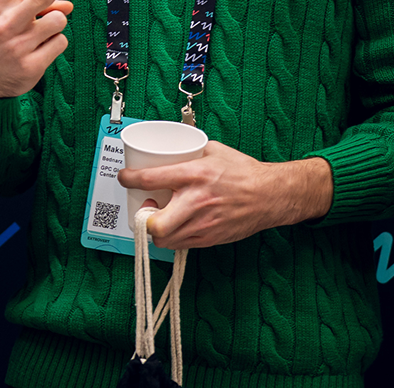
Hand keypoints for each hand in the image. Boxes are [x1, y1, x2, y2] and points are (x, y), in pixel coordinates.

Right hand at [0, 0, 79, 98]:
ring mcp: (19, 46)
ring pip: (59, 20)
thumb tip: (68, 6)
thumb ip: (36, 4)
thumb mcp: (7, 15)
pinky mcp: (32, 65)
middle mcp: (8, 22)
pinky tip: (39, 51)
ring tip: (39, 33)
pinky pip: (61, 42)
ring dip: (56, 23)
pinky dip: (55, 44)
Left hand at [117, 141, 332, 249]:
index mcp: (195, 175)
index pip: (152, 179)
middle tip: (145, 206)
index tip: (124, 177)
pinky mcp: (209, 239)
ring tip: (159, 216)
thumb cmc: (242, 171)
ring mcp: (203, 224)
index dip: (130, 179)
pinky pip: (180, 245)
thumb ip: (189, 153)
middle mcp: (196, 202)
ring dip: (156, 229)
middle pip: (155, 224)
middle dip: (142, 218)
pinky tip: (177, 224)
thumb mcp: (213, 151)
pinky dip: (173, 237)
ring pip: (164, 239)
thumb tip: (169, 149)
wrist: (269, 196)